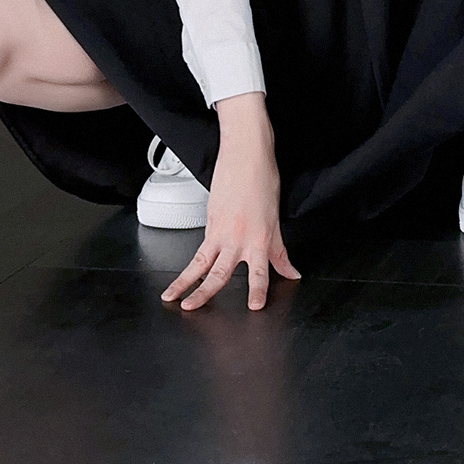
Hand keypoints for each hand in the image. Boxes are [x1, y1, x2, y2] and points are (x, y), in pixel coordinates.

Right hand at [161, 93, 300, 311]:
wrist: (246, 154)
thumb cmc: (263, 180)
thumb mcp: (276, 220)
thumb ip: (280, 253)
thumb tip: (291, 273)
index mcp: (260, 238)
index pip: (260, 271)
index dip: (257, 291)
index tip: (254, 307)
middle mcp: (238, 238)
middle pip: (219, 273)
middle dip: (204, 294)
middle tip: (191, 308)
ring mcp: (220, 231)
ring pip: (200, 263)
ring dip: (184, 282)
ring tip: (172, 297)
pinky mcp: (209, 222)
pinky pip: (199, 249)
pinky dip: (191, 264)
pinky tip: (186, 274)